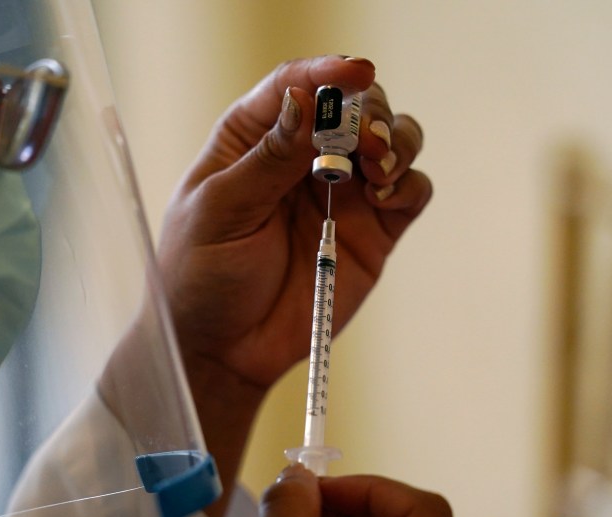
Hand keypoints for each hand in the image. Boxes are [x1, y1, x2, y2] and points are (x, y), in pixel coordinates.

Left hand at [159, 55, 428, 394]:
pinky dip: (410, 184)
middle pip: (353, 106)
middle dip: (368, 112)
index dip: (327, 72)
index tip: (354, 73)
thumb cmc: (202, 276)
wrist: (224, 348)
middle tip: (365, 143)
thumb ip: (266, 159)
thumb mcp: (221, 212)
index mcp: (253, 141)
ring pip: (391, 140)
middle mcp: (302, 158)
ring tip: (378, 169)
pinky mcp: (371, 231)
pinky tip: (386, 196)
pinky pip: (409, 192)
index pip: (295, 86)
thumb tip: (304, 99)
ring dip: (396, 141)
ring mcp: (341, 193)